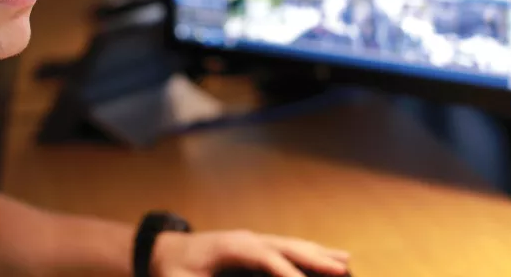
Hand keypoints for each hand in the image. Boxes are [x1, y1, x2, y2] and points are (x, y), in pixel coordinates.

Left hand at [150, 230, 350, 276]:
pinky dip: (310, 251)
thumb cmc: (172, 271)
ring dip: (318, 253)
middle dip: (315, 259)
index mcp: (232, 246)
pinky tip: (328, 255)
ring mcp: (253, 239)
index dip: (288, 272)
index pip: (267, 259)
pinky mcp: (256, 245)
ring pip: (292, 244)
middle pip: (287, 247)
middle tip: (343, 270)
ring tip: (345, 262)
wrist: (164, 251)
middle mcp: (248, 239)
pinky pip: (288, 248)